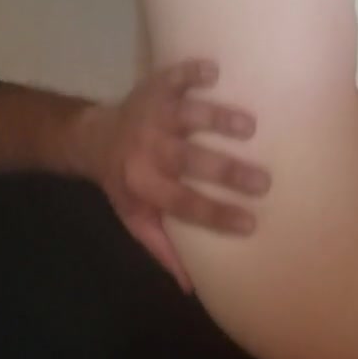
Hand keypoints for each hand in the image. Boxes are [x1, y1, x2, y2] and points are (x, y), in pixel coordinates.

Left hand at [79, 61, 269, 288]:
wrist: (92, 139)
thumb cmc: (125, 185)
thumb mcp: (136, 220)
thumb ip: (162, 249)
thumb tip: (191, 288)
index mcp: (144, 185)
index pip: (185, 204)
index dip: (217, 215)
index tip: (251, 223)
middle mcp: (148, 149)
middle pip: (191, 161)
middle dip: (228, 171)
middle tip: (265, 181)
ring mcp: (153, 116)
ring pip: (187, 116)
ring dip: (218, 119)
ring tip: (251, 126)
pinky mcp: (154, 88)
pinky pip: (174, 76)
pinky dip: (192, 71)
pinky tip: (216, 70)